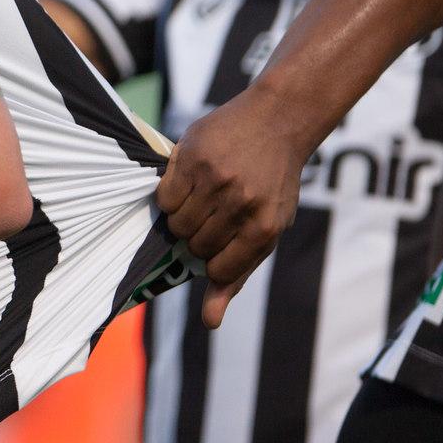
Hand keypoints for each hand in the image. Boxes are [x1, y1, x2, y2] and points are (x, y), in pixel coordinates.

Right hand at [155, 91, 304, 327]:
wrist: (278, 121)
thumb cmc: (272, 182)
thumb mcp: (268, 230)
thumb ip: (238, 275)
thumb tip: (210, 322)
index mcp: (264, 228)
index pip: (217, 270)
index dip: (212, 259)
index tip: (221, 241)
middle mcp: (240, 204)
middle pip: (193, 246)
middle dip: (198, 236)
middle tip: (213, 214)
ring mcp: (215, 180)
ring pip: (176, 224)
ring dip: (184, 216)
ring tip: (202, 198)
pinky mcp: (192, 158)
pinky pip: (164, 197)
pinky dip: (171, 195)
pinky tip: (189, 182)